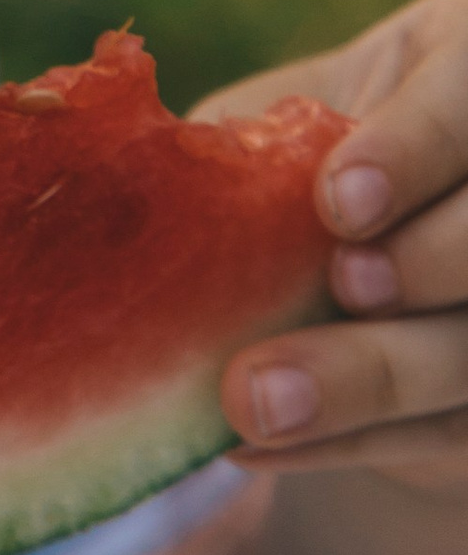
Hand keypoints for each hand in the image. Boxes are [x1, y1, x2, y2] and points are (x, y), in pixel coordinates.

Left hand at [204, 0, 467, 484]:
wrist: (383, 232)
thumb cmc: (311, 144)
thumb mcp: (286, 110)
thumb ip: (242, 132)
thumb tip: (120, 155)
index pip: (464, 107)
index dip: (412, 150)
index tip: (336, 198)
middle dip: (424, 264)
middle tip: (337, 288)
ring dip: (372, 379)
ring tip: (257, 402)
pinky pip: (437, 437)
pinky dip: (343, 443)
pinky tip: (251, 447)